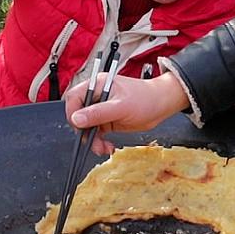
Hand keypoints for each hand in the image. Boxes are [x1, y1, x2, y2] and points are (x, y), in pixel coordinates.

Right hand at [65, 72, 190, 155]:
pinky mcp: (107, 120)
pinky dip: (99, 142)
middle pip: (78, 114)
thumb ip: (98, 113)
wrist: (161, 105)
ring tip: (102, 148)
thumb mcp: (121, 107)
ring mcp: (101, 109)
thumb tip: (76, 119)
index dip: (73, 113)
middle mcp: (97, 96)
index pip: (74, 98)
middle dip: (84, 130)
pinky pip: (96, 133)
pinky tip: (107, 146)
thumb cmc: (145, 99)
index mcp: (97, 85)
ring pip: (86, 126)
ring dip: (92, 140)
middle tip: (92, 142)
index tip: (79, 127)